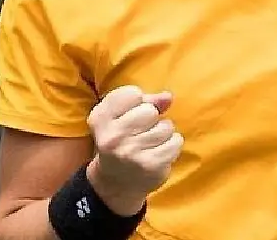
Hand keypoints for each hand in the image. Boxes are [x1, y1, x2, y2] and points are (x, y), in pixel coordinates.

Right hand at [86, 85, 183, 215]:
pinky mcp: (150, 165)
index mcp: (100, 119)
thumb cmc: (119, 141)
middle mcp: (112, 137)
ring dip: (163, 133)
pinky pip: (176, 141)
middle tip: (140, 132)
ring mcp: (131, 153)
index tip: (129, 114)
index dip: (137, 102)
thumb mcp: (120, 116)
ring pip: (166, 126)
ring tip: (149, 144)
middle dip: (151, 119)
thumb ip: (145, 101)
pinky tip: (158, 152)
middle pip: (150, 111)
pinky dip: (172, 145)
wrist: (114, 183)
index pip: (131, 93)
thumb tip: (168, 97)